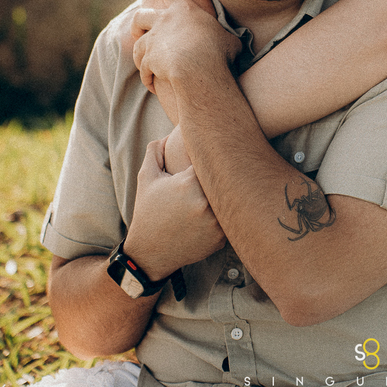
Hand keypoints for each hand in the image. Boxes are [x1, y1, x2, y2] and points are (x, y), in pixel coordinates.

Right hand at [124, 131, 225, 279]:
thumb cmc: (148, 212)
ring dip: (232, 194)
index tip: (222, 147)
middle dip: (230, 171)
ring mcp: (214, 223)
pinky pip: (232, 219)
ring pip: (233, 199)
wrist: (149, 253)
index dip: (218, 153)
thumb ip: (156, 151)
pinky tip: (229, 208)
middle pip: (227, 178)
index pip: (212, 159)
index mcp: (187, 183)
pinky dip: (228, 214)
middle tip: (239, 161)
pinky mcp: (221, 238)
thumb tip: (170, 134)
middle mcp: (204, 203)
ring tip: (240, 183)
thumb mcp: (146, 178)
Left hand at [132, 0, 239, 99]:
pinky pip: (144, 68)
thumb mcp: (229, 40)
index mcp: (184, 10)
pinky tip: (152, 84)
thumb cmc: (218, 53)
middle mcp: (163, 21)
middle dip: (137, 23)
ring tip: (145, 66)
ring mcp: (153, 40)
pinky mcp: (148, 59)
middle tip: (137, 31)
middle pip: (141, 15)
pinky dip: (147, 77)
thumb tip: (236, 42)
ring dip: (141, 55)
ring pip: (138, 44)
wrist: (199, 69)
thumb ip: (226, 38)